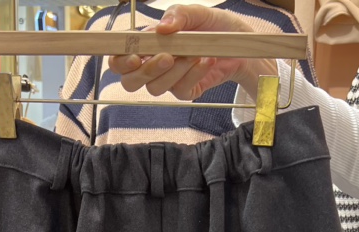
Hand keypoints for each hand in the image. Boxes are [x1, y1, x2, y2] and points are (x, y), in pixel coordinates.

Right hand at [107, 5, 272, 99]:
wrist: (238, 42)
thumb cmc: (212, 26)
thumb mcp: (195, 12)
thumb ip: (177, 15)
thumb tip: (162, 28)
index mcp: (147, 46)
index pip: (120, 61)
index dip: (120, 63)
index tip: (133, 57)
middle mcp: (153, 66)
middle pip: (131, 82)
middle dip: (147, 71)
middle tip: (167, 57)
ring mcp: (169, 81)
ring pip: (156, 88)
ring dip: (176, 71)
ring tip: (195, 53)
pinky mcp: (186, 91)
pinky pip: (181, 90)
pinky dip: (194, 74)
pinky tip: (206, 60)